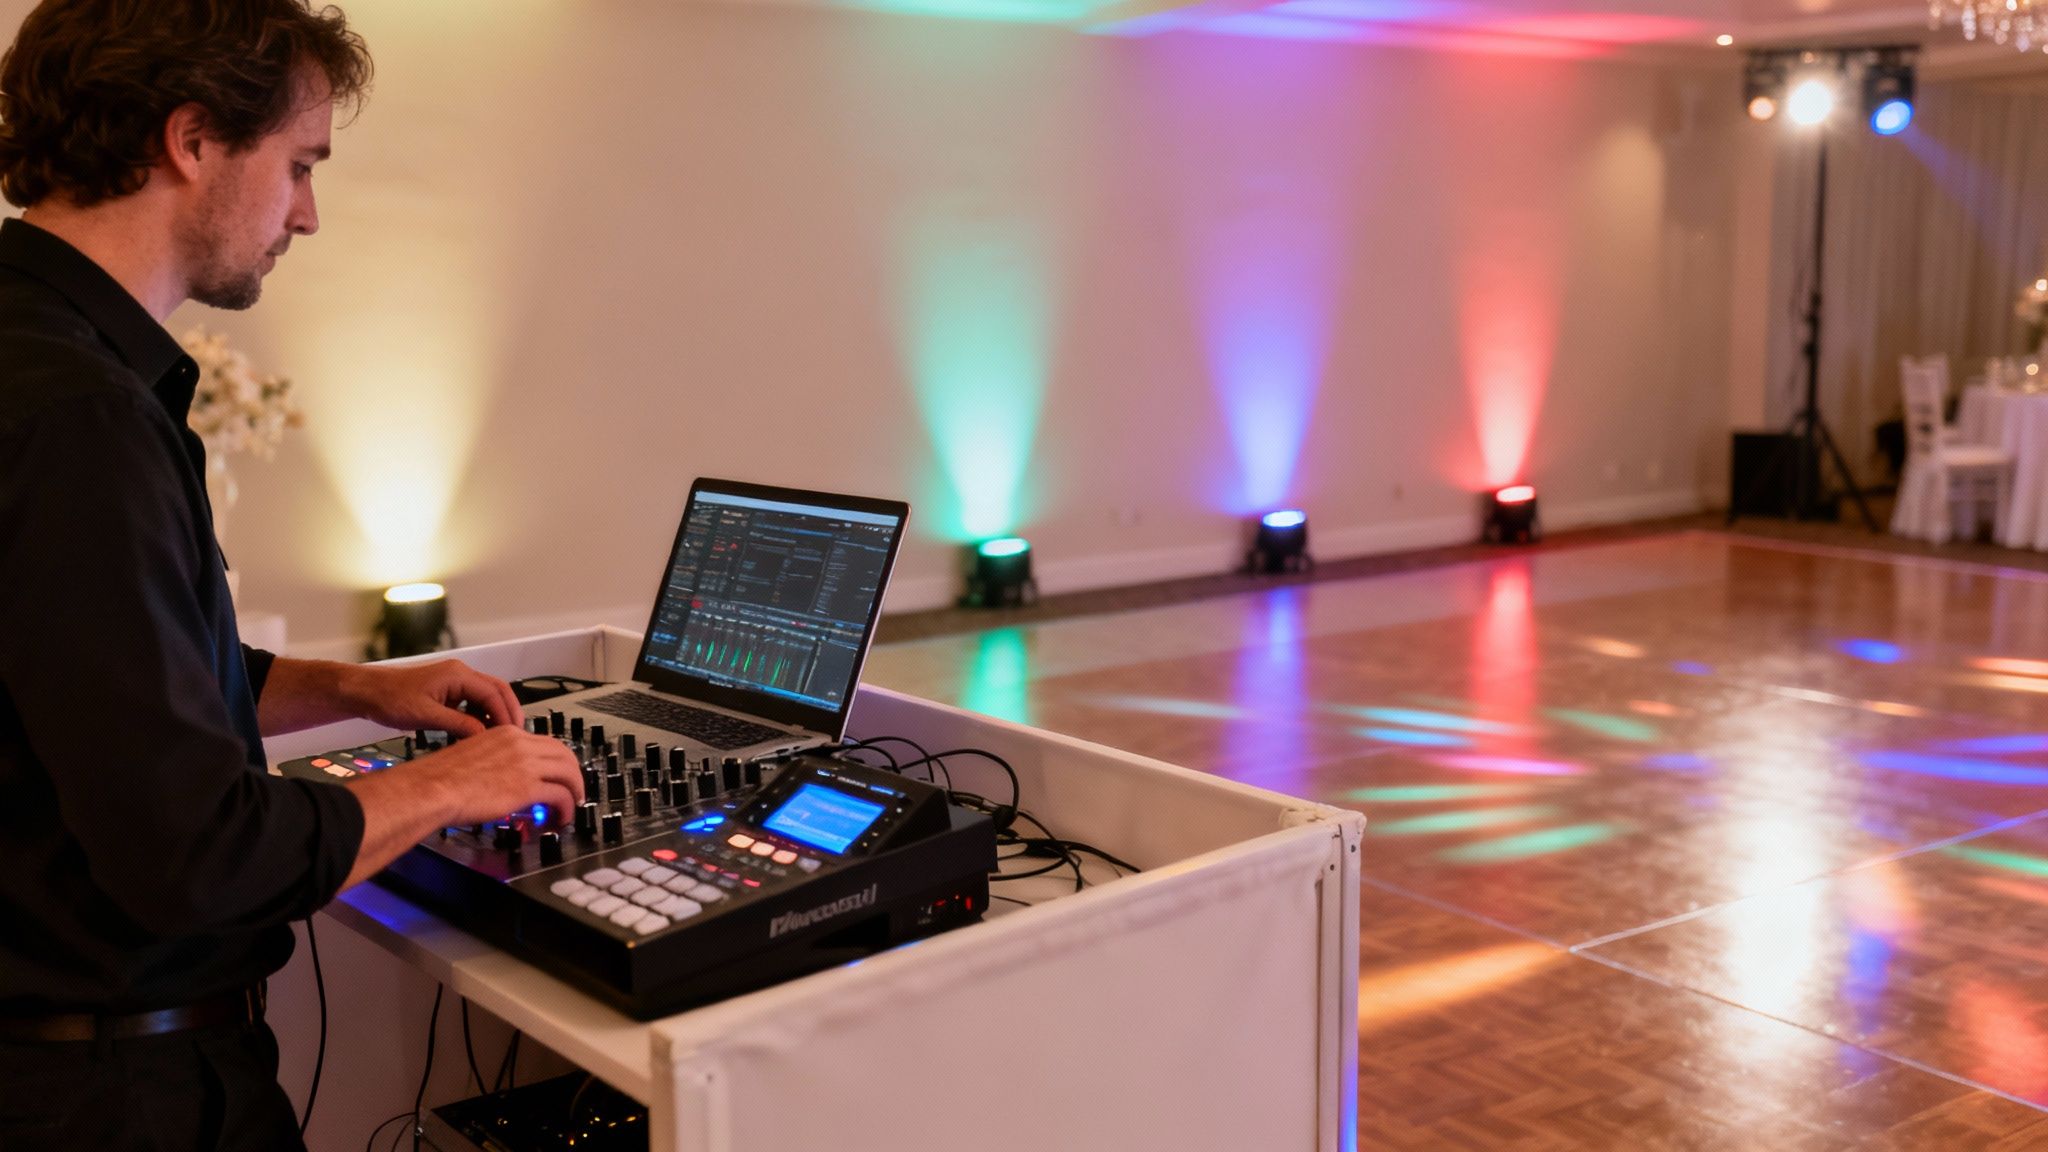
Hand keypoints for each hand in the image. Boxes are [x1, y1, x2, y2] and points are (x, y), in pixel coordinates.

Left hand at [341, 659, 523, 737]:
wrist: (367, 692)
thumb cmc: (390, 699)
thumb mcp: (426, 715)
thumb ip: (459, 724)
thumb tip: (483, 736)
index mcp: (458, 675)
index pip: (494, 693)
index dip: (506, 715)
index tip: (511, 735)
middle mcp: (461, 674)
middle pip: (497, 691)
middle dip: (508, 713)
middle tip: (515, 736)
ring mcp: (455, 682)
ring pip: (487, 697)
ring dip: (495, 716)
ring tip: (498, 738)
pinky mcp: (449, 692)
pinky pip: (473, 703)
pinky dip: (480, 717)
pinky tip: (478, 733)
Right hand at [411, 726, 583, 827]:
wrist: (431, 788)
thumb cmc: (440, 777)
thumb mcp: (474, 756)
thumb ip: (495, 761)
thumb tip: (504, 778)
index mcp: (506, 733)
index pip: (545, 742)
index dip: (557, 761)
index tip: (558, 774)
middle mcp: (520, 744)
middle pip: (564, 754)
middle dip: (573, 775)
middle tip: (573, 791)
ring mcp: (525, 764)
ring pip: (568, 773)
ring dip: (574, 792)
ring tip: (570, 808)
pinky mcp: (526, 787)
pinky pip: (561, 795)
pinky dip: (566, 808)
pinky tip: (559, 818)